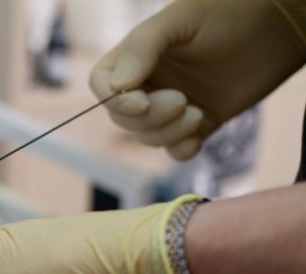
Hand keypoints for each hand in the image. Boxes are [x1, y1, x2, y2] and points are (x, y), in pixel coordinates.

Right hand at [89, 0, 305, 159]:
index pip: (103, 86)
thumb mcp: (181, 18)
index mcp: (136, 56)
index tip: (142, 104)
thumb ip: (143, 47)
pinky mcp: (198, 122)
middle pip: (123, 118)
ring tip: (197, 114)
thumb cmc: (230, 11)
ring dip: (169, 134)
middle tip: (183, 101)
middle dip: (150, 119)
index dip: (114, 102)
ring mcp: (172, 104)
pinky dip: (181, 150)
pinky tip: (198, 139)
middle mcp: (149, 82)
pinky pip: (174, 150)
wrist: (280, 26)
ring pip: (148, 137)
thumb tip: (115, 86)